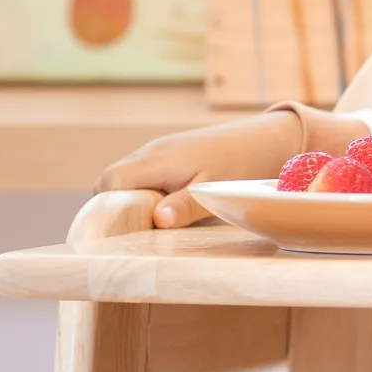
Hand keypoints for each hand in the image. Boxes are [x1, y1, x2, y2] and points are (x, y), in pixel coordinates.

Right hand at [101, 110, 308, 228]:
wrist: (263, 139)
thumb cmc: (241, 165)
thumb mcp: (215, 191)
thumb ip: (185, 206)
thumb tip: (156, 220)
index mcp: (158, 160)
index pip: (110, 181)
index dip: (107, 207)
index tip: (122, 232)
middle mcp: (151, 151)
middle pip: (111, 180)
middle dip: (116, 207)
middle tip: (138, 232)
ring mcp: (158, 150)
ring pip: (127, 177)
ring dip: (132, 200)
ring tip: (154, 223)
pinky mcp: (168, 154)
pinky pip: (143, 173)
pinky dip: (146, 191)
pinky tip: (167, 207)